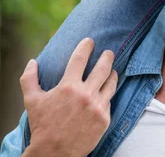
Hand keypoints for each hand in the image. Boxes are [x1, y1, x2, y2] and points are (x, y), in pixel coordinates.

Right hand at [21, 38, 117, 156]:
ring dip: (112, 74)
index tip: (90, 41)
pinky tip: (106, 93)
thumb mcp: (32, 101)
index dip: (86, 46)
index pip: (80, 58)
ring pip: (111, 83)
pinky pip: (109, 102)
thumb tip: (32, 62)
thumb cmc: (43, 126)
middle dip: (107, 56)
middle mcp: (85, 94)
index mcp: (68, 86)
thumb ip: (29, 79)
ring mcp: (97, 107)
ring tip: (112, 70)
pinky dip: (107, 96)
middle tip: (108, 52)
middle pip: (103, 67)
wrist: (54, 154)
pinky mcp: (104, 119)